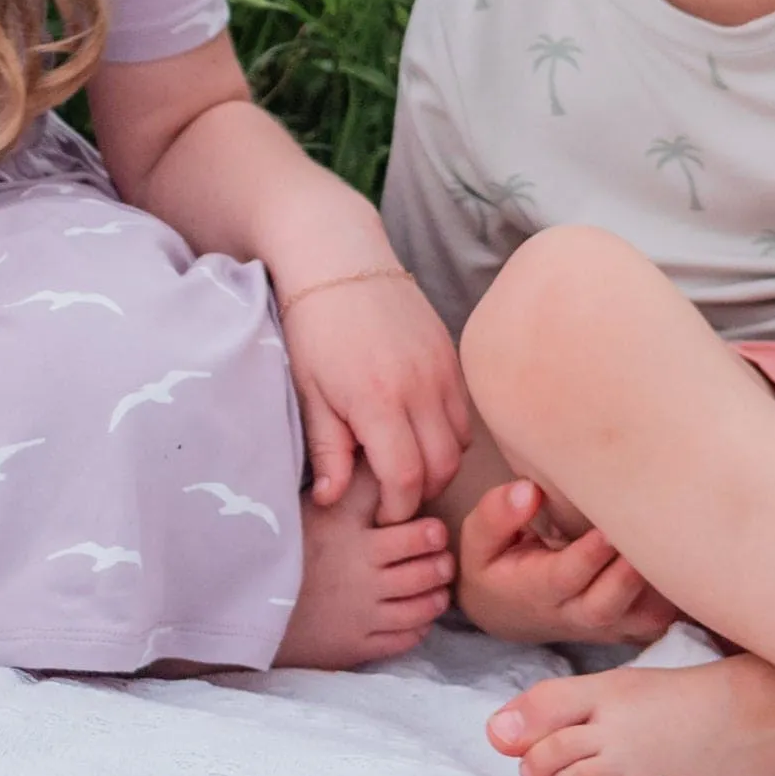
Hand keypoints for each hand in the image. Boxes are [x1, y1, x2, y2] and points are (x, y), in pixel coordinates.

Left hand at [277, 269, 469, 522]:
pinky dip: (449, 435)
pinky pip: (464, 414)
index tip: (381, 516)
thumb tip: (334, 499)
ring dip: (437, 465)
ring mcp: (442, 371)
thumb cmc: (313, 327)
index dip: (397, 508)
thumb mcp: (309, 393)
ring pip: (460, 444)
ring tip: (404, 465)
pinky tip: (418, 432)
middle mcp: (420, 388)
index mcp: (378, 401)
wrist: (338, 259)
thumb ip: (328, 450)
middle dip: (418, 493)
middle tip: (392, 496)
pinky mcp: (452, 357)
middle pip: (441, 468)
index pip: (406, 479)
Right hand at [456, 478, 677, 647]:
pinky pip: (663, 618)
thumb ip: (497, 515)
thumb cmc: (496, 564)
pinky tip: (687, 553)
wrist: (511, 611)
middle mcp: (575, 615)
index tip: (606, 526)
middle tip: (650, 533)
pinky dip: (678, 593)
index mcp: (535, 591)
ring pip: (643, 616)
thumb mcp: (477, 539)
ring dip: (661, 584)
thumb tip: (528, 491)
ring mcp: (609, 626)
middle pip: (609, 603)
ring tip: (677, 540)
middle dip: (628, 573)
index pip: (565, 576)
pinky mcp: (633, 625)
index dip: (588, 554)